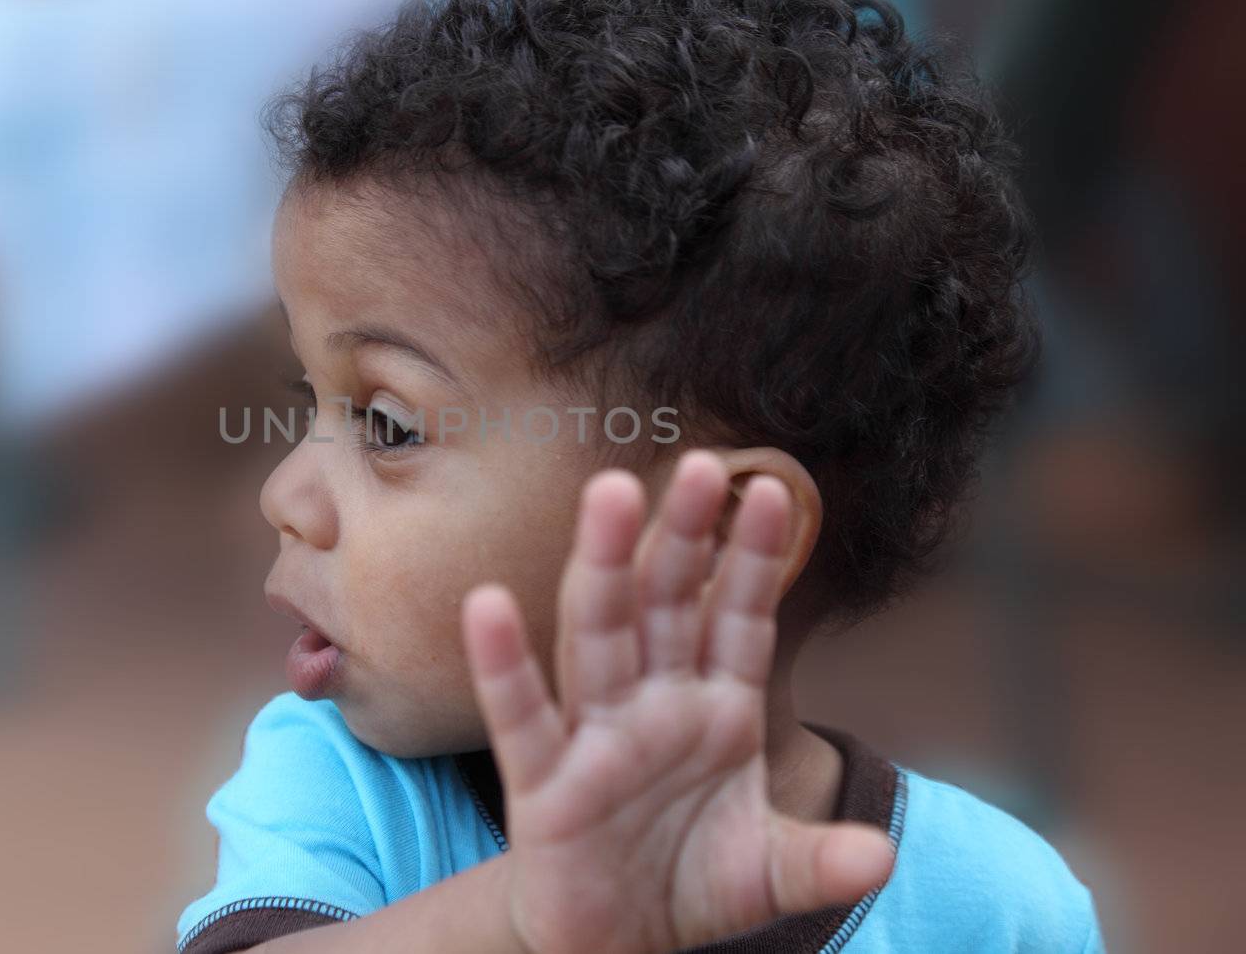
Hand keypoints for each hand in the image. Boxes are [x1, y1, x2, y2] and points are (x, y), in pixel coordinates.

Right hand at [461, 451, 894, 953]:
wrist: (614, 941)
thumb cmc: (687, 881)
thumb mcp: (767, 874)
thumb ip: (819, 861)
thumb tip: (881, 860)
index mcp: (716, 712)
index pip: (738, 620)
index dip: (752, 560)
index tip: (773, 491)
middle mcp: (654, 707)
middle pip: (666, 606)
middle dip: (684, 537)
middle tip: (700, 464)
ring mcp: (596, 738)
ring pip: (599, 636)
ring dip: (607, 566)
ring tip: (612, 494)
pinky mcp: (543, 785)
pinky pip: (523, 718)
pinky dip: (505, 666)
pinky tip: (489, 606)